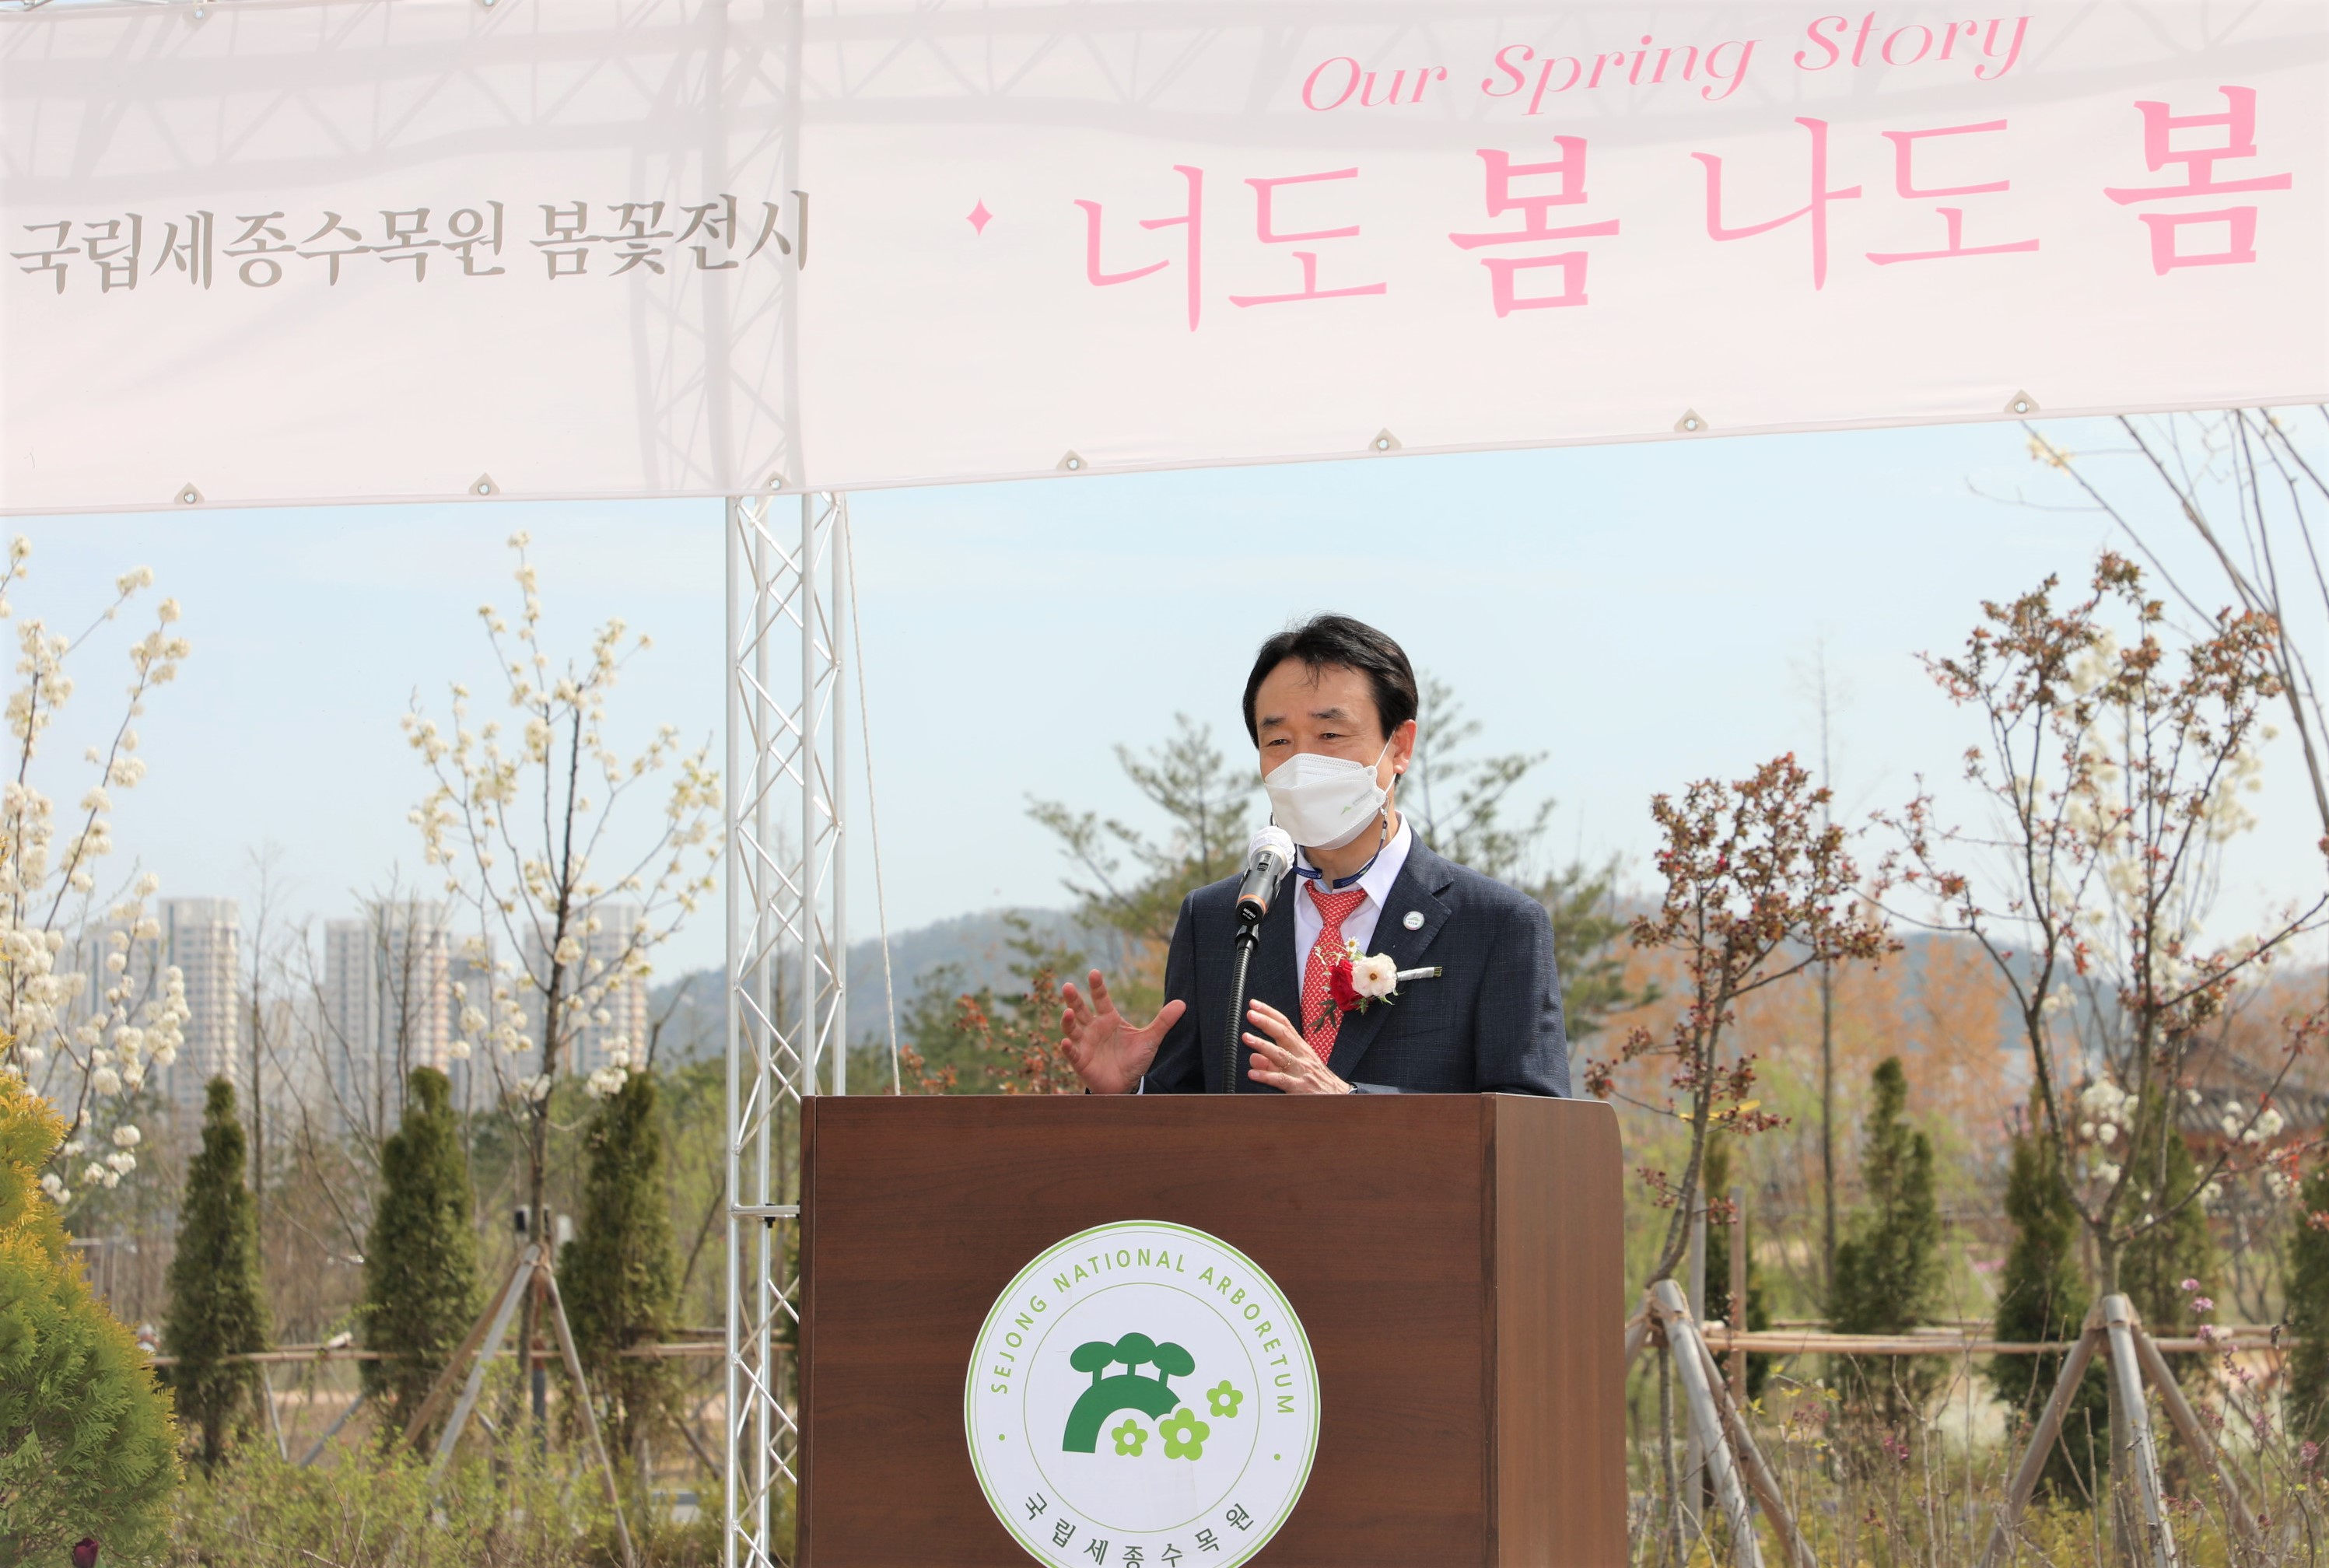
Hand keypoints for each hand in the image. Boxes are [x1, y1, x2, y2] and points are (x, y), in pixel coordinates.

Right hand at [1059, 970, 1185, 1094]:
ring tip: (1068, 1012)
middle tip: (1068, 986)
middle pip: (1080, 1010)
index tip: (1094, 973)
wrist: (1127, 1085)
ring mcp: (1085, 1044)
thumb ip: (1164, 1021)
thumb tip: (1182, 1003)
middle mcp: (1094, 1028)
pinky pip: (1072, 1053)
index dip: (1097, 987)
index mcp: (1109, 1019)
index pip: (1101, 999)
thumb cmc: (1134, 1059)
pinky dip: (1068, 1048)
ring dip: (1068, 1021)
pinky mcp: (1081, 1061)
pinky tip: (1065, 1042)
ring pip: (1072, 1029)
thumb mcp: (1150, 1039)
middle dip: (1073, 998)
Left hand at [1243, 1000, 1351, 1094]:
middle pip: (1283, 1034)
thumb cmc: (1315, 1080)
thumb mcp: (1294, 1068)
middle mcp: (1301, 1055)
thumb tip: (1253, 1056)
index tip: (1254, 1004)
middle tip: (1250, 1014)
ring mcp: (1301, 1071)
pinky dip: (1266, 1076)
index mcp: (1300, 1047)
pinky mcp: (1300, 1088)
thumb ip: (1272, 1063)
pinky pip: (1281, 1080)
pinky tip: (1253, 1073)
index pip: (1285, 1025)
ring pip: (1281, 1055)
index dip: (1269, 1013)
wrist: (1339, 1097)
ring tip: (1247, 1037)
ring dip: (1263, 1045)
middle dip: (1266, 1022)